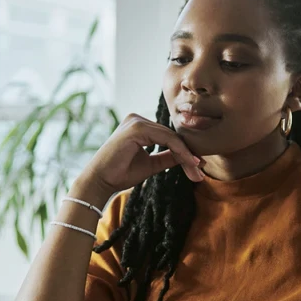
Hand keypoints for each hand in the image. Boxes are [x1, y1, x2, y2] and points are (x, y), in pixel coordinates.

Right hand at [80, 114, 204, 198]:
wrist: (100, 181)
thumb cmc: (120, 174)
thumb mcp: (151, 164)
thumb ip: (167, 157)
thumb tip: (187, 156)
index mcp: (139, 126)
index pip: (168, 137)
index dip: (184, 152)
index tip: (197, 168)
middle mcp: (137, 119)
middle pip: (172, 136)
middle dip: (188, 155)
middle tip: (200, 173)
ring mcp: (137, 121)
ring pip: (172, 137)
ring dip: (186, 155)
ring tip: (197, 171)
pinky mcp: (137, 127)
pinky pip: (166, 139)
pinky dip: (179, 151)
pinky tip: (189, 163)